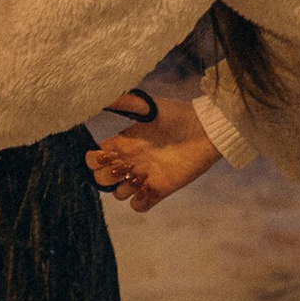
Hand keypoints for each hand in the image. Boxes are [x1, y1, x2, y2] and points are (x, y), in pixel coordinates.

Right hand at [86, 94, 220, 214]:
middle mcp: (130, 161)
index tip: (106, 154)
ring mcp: (145, 177)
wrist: (206, 129)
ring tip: (141, 177)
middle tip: (125, 166)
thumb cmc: (178, 114)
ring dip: (124, 189)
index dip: (94, 160)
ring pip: (119, 194)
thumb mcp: (149, 106)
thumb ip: (125, 102)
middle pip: (102, 179)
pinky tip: (148, 190)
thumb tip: (103, 94)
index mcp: (123, 143)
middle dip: (106, 177)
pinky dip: (139, 203)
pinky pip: (139, 206)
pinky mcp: (161, 189)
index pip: (94, 158)